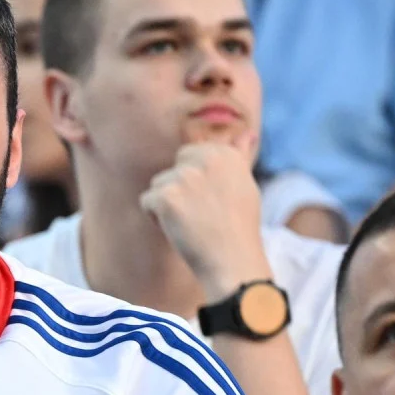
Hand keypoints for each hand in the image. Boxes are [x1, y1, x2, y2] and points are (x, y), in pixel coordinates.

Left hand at [139, 134, 271, 300]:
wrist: (232, 260)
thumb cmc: (238, 227)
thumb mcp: (244, 185)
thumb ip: (238, 156)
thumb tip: (247, 134)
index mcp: (225, 153)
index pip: (189, 155)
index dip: (194, 182)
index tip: (210, 202)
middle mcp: (206, 159)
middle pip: (172, 168)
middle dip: (178, 190)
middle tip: (200, 214)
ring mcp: (185, 177)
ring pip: (158, 185)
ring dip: (167, 205)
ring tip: (192, 223)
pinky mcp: (166, 197)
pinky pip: (146, 202)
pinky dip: (156, 219)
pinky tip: (179, 230)